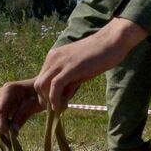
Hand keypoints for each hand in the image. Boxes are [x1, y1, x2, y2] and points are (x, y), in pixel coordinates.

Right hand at [0, 79, 42, 136]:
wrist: (43, 88)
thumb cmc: (41, 94)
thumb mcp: (35, 105)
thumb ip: (23, 116)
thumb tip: (13, 131)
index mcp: (8, 90)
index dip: (1, 124)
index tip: (8, 134)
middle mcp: (1, 94)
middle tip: (9, 134)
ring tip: (4, 133)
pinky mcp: (0, 105)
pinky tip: (3, 130)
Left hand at [33, 17, 149, 110]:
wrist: (112, 41)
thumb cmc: (99, 54)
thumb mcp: (79, 70)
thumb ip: (70, 81)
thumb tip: (64, 96)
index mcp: (54, 57)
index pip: (41, 78)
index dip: (45, 94)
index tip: (54, 104)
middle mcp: (53, 58)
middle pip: (38, 84)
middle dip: (44, 99)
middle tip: (56, 109)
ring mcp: (60, 62)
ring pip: (42, 86)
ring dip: (49, 101)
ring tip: (59, 109)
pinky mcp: (69, 68)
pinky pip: (54, 87)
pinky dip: (55, 100)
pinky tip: (61, 107)